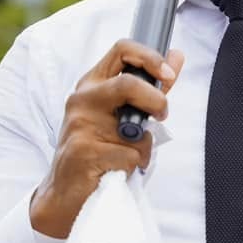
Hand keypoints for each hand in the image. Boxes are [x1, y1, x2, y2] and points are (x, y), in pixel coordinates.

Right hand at [28, 41, 186, 238]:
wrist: (65, 192)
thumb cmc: (97, 150)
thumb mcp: (121, 114)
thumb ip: (150, 86)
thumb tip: (176, 56)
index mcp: (92, 84)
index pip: (122, 50)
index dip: (151, 57)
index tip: (169, 74)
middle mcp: (82, 100)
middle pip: (128, 84)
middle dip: (156, 101)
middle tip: (161, 115)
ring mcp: (80, 125)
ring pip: (135, 130)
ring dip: (143, 148)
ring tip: (128, 157)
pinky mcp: (83, 152)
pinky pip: (129, 156)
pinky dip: (133, 166)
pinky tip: (117, 171)